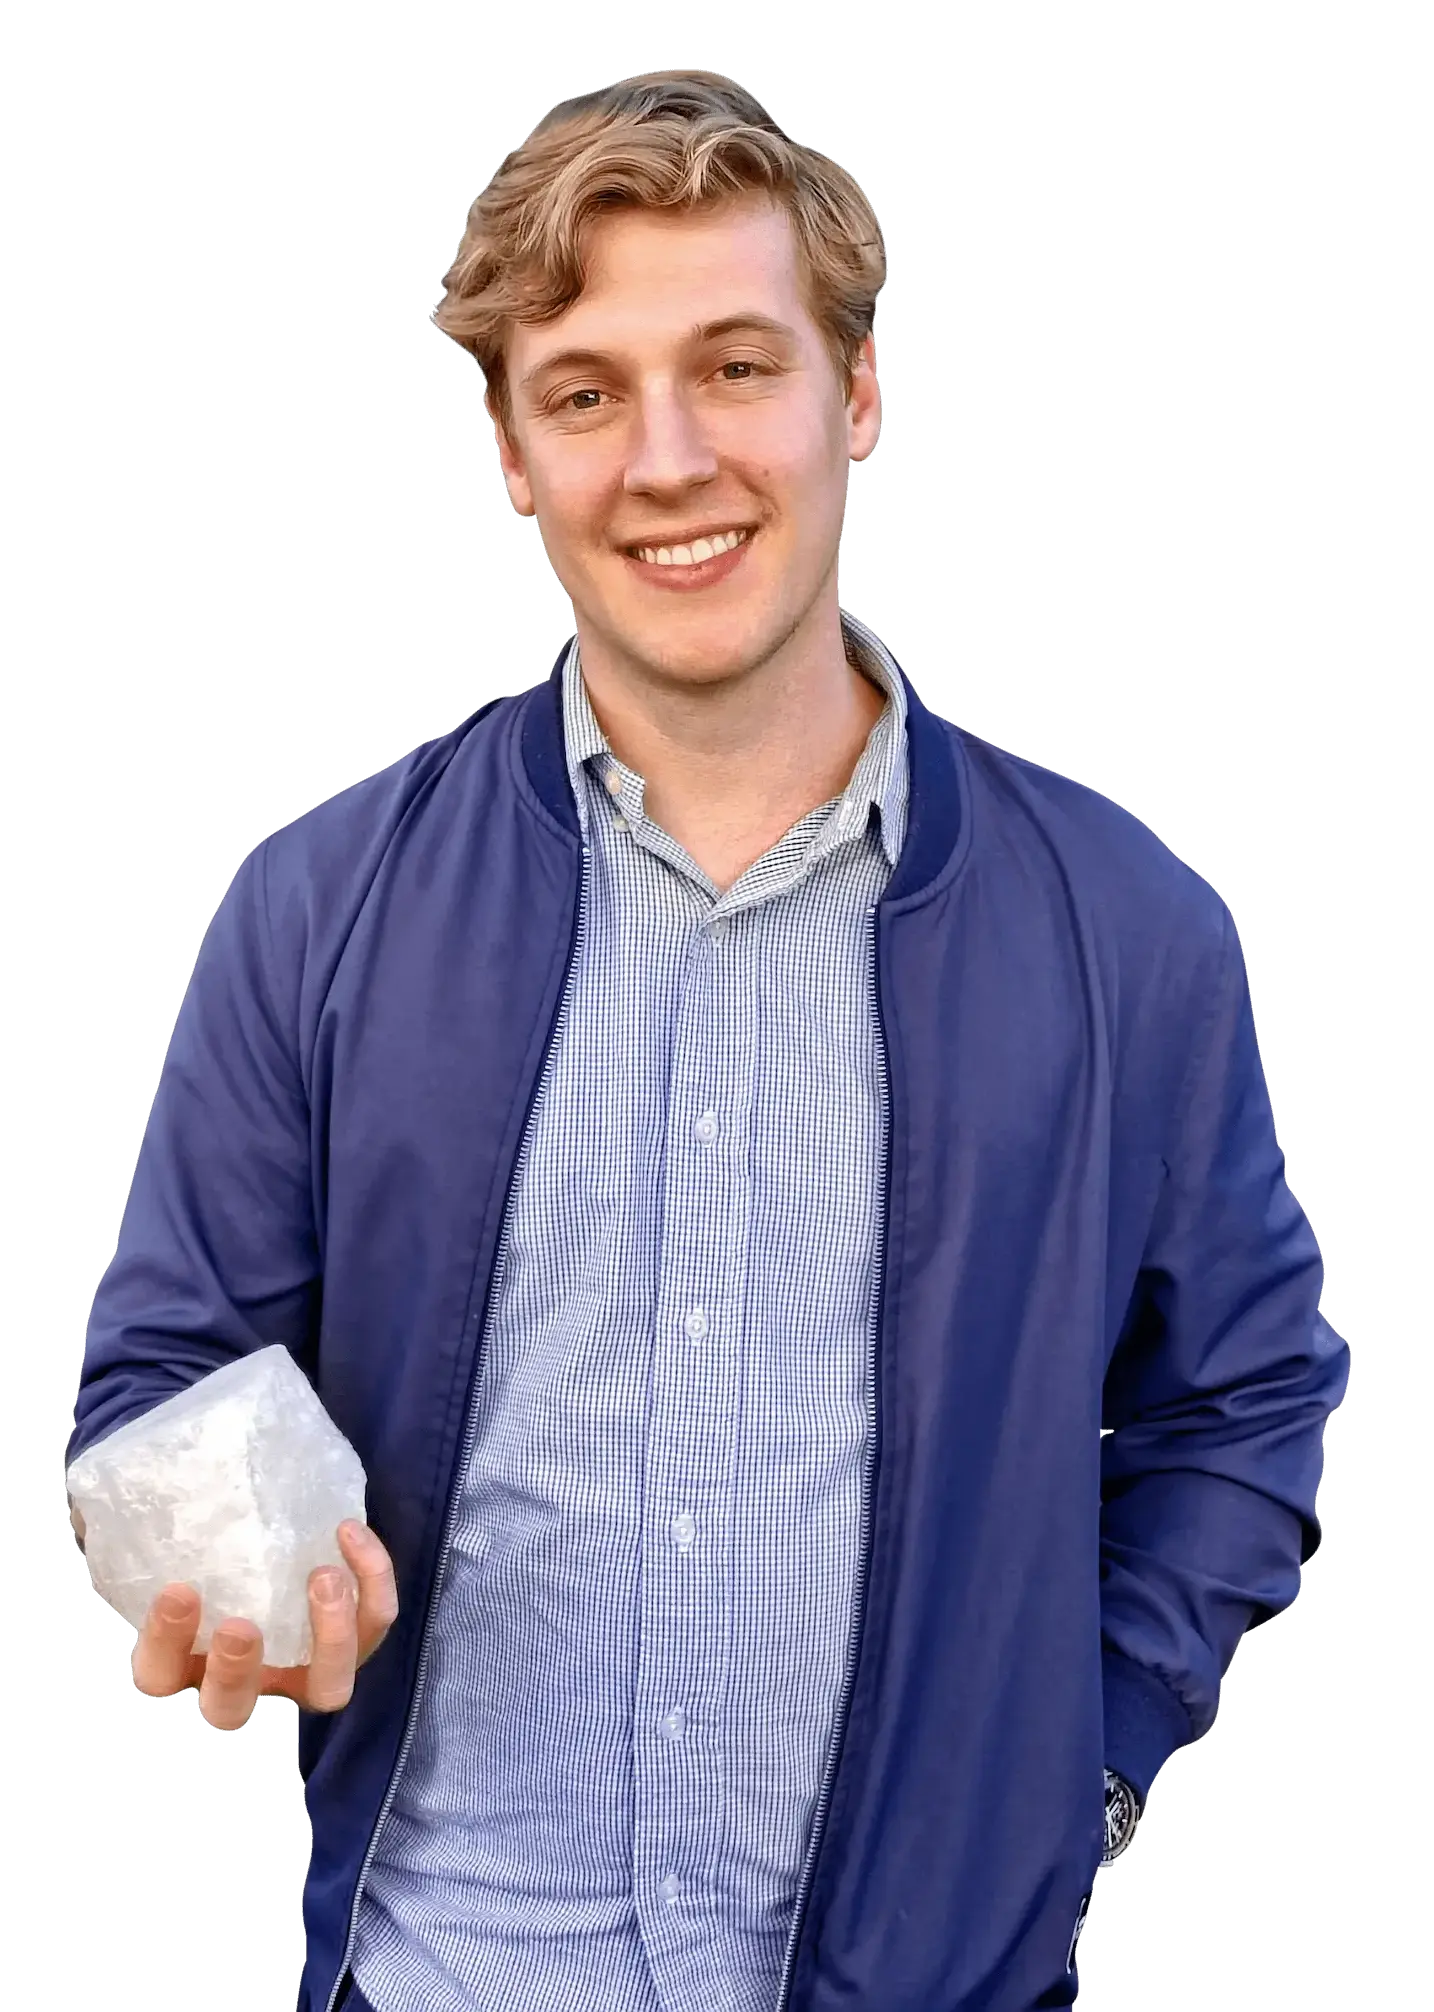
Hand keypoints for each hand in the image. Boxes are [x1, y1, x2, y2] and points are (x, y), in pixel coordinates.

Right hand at [75, 1513, 398, 1730]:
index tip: (178, 1590)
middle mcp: (244, 1676)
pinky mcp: (354, 1636)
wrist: (260, 1513)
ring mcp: (301, 1664)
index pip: (160, 1679)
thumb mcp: (149, 1532)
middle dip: (235, 1674)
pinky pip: (374, 1624)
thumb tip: (92, 1509)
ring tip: (322, 1575)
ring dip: (327, 1638)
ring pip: (326, 1690)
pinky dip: (373, 1581)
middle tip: (241, 1625)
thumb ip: (118, 1529)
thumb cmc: (194, 1533)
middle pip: (233, 1710)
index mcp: (184, 1660)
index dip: (166, 1645)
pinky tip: (349, 1533)